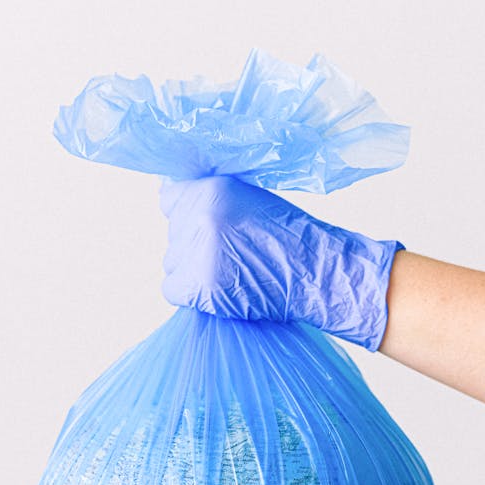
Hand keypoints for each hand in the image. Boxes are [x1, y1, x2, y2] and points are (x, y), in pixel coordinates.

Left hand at [160, 175, 404, 350]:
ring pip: (172, 262)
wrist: (315, 272)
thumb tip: (168, 197)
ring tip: (230, 272)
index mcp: (213, 189)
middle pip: (173, 234)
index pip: (170, 199)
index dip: (186, 215)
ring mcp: (197, 251)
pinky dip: (190, 295)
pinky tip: (218, 291)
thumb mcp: (250, 199)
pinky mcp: (199, 285)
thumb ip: (212, 199)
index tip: (206, 228)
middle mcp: (200, 216)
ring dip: (192, 270)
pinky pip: (171, 289)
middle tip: (230, 254)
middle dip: (194, 245)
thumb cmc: (290, 238)